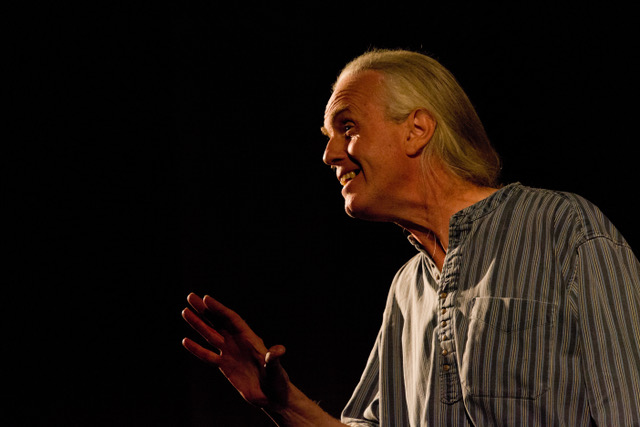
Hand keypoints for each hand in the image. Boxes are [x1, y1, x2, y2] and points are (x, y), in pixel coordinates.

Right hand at [182, 293, 289, 408]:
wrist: (271, 396)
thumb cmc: (277, 381)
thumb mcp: (276, 369)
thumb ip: (274, 359)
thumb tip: (278, 350)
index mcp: (249, 338)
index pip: (231, 319)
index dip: (219, 309)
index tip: (206, 299)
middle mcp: (237, 342)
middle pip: (218, 322)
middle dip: (205, 309)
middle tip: (190, 296)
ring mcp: (229, 353)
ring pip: (210, 335)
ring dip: (198, 324)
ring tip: (185, 311)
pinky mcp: (224, 366)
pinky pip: (207, 355)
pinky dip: (196, 348)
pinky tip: (185, 341)